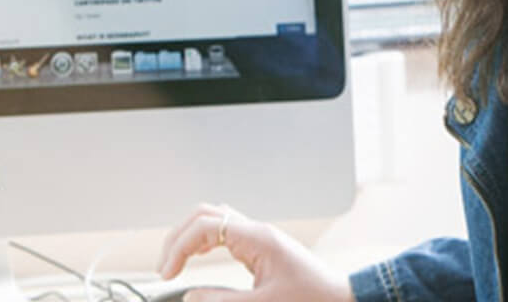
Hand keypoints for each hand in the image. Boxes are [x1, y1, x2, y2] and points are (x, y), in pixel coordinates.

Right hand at [155, 204, 352, 301]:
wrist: (342, 299)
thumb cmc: (313, 299)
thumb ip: (224, 301)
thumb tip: (192, 296)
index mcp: (258, 238)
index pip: (205, 226)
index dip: (178, 247)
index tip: (167, 273)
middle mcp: (257, 231)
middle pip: (206, 214)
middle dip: (179, 237)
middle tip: (165, 267)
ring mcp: (259, 237)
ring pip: (215, 219)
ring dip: (191, 236)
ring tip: (175, 262)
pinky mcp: (262, 248)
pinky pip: (226, 232)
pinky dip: (205, 241)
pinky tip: (198, 257)